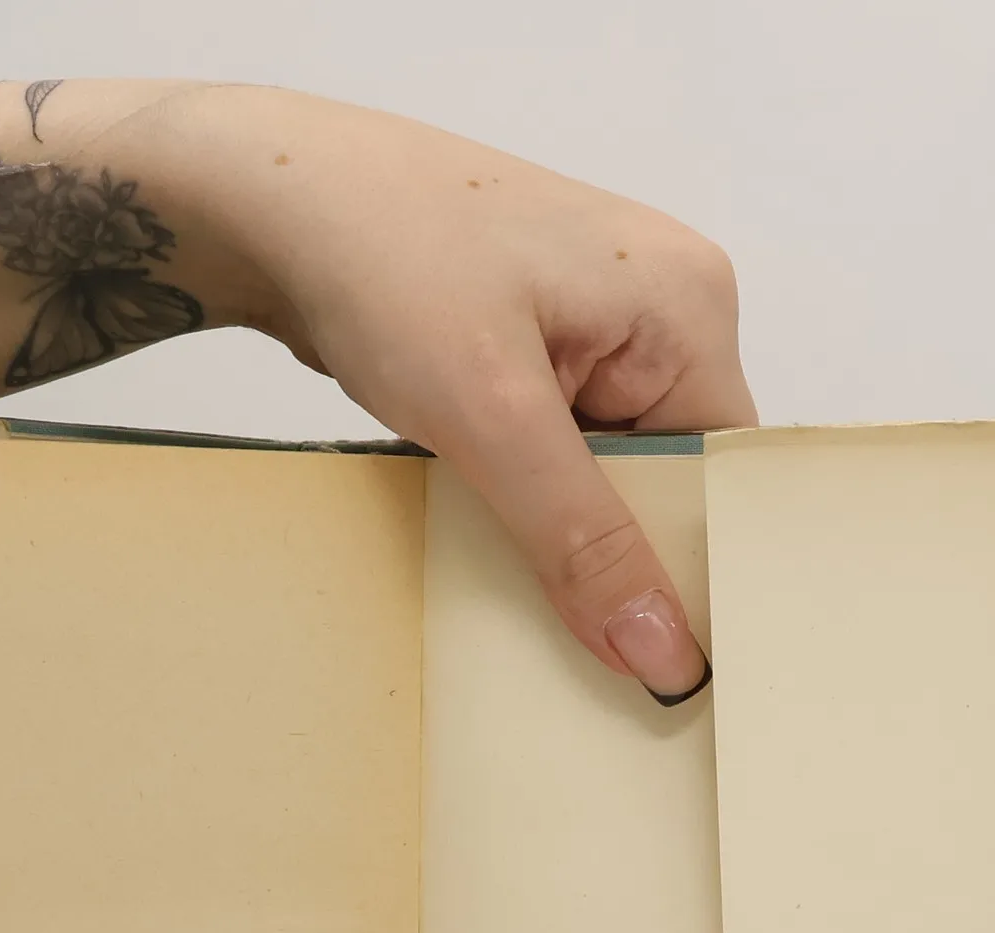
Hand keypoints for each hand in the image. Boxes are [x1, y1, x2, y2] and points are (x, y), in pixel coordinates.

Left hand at [171, 88, 756, 700]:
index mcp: (690, 304)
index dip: (695, 572)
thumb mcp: (493, 418)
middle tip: (587, 654)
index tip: (664, 670)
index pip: (726, 477)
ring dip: (563, 537)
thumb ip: (582, 541)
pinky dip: (525, 505)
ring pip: (606, 478)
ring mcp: (595, 327)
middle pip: (670, 481)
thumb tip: (667, 658)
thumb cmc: (385, 264)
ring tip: (524, 594)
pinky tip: (490, 539)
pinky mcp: (534, 349)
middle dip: (622, 559)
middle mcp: (660, 308)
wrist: (268, 201)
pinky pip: (556, 456)